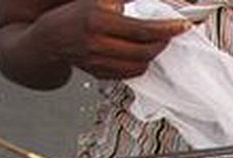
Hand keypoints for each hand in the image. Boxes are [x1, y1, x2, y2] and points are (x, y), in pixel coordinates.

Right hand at [35, 0, 190, 79]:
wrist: (49, 38)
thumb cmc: (76, 13)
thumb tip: (158, 1)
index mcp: (98, 20)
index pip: (141, 29)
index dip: (166, 29)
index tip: (183, 25)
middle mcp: (97, 44)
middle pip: (143, 51)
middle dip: (163, 43)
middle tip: (171, 33)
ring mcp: (98, 63)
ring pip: (139, 66)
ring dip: (153, 54)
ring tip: (157, 42)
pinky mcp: (99, 75)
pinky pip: (129, 74)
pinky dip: (140, 64)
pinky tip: (142, 53)